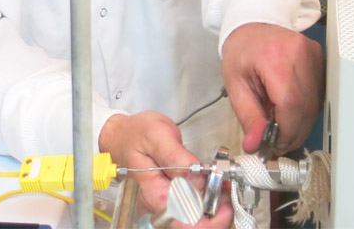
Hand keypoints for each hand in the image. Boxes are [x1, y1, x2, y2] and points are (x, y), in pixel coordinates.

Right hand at [98, 112, 231, 226]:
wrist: (123, 134)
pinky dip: (207, 203)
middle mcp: (158, 205)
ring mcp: (164, 205)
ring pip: (192, 220)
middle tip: (229, 195)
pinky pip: (190, 211)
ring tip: (223, 187)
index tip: (225, 205)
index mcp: (155, 192)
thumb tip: (198, 178)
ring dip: (214, 209)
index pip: (182, 220)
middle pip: (189, 225)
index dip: (208, 221)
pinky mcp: (170, 200)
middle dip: (216, 216)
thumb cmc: (137, 133)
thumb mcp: (159, 135)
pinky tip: (215, 188)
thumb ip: (178, 158)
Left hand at [221, 22, 323, 154]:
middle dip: (292, 132)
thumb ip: (248, 117)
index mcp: (275, 58)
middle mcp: (301, 54)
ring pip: (315, 104)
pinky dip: (304, 109)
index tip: (274, 144)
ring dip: (299, 123)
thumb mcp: (236, 85)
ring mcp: (314, 55)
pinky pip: (318, 95)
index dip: (286, 131)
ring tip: (279, 123)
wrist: (253, 24)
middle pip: (306, 107)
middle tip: (276, 142)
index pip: (291, 104)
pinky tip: (289, 109)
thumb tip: (256, 145)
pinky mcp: (320, 59)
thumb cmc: (242, 51)